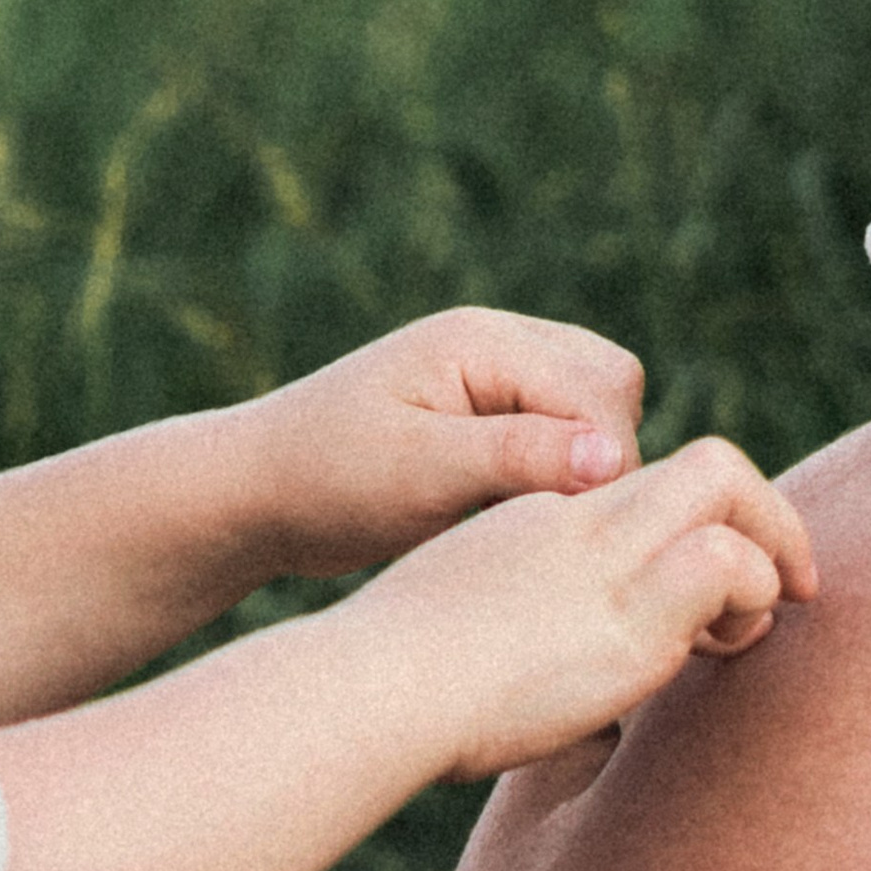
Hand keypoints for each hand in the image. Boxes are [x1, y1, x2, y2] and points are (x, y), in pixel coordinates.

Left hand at [238, 310, 645, 579]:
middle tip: (554, 527)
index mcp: (482, 340)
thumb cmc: (326, 480)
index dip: (606, 464)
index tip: (570, 530)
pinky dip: (560, 473)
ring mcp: (497, 374)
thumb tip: (612, 456)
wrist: (258, 492)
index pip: (598, 390)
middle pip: (612, 386)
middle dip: (603, 458)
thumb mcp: (419, 473)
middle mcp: (499, 342)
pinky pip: (564, 433)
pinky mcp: (492, 413)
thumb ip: (516, 456)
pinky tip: (519, 517)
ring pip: (596, 409)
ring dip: (584, 467)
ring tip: (531, 523)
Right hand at [351, 436, 816, 781]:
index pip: (646, 490)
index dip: (701, 523)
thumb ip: (521, 642)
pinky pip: (729, 563)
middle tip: (790, 580)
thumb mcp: (462, 638)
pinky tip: (721, 647)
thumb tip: (572, 716)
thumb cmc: (393, 687)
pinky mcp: (631, 618)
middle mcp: (582, 525)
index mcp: (538, 525)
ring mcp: (609, 563)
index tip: (716, 579)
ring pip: (730, 489)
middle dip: (767, 513)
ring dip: (768, 555)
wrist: (375, 689)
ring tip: (750, 627)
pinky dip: (750, 594)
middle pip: (708, 464)